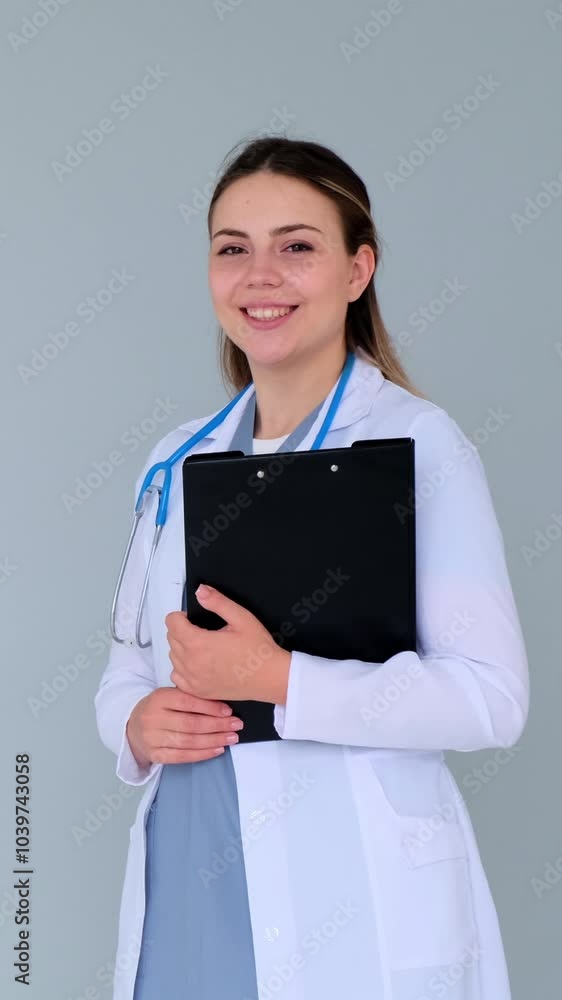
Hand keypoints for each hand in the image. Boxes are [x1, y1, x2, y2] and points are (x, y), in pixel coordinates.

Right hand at [126, 686, 243, 765]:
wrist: (134, 727)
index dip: (210, 707)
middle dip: (217, 725)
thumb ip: (190, 697)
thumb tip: (223, 704)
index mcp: (159, 698)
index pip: (188, 702)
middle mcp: (153, 718)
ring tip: (231, 738)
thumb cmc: (160, 709)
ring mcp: (152, 738)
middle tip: (236, 725)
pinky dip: (202, 754)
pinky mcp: (155, 755)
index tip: (228, 711)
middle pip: (190, 724)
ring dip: (214, 740)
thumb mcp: (169, 696)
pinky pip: (182, 756)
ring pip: (188, 741)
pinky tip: (217, 750)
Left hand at [165, 584, 290, 703]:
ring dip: (182, 648)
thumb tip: (201, 591)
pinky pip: (177, 676)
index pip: (171, 622)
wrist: (270, 678)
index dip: (182, 616)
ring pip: (173, 656)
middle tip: (203, 631)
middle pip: (171, 638)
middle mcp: (191, 663)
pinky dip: (183, 668)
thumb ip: (218, 602)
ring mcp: (193, 679)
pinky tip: (199, 664)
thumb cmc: (258, 650)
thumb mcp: (241, 618)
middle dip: (182, 630)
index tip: (195, 619)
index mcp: (198, 643)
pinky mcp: (198, 691)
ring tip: (204, 647)